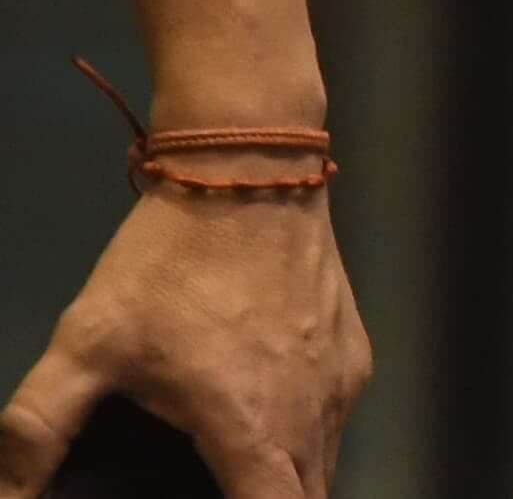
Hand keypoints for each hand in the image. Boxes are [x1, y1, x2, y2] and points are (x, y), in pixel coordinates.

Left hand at [0, 189, 368, 498]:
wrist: (250, 171)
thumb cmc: (170, 260)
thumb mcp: (85, 341)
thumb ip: (36, 429)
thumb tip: (6, 495)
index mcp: (249, 425)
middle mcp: (310, 412)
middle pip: (306, 498)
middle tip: (213, 491)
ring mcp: (340, 381)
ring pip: (324, 465)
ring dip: (287, 480)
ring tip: (234, 470)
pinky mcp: (355, 350)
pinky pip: (336, 420)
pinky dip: (307, 439)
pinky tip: (266, 412)